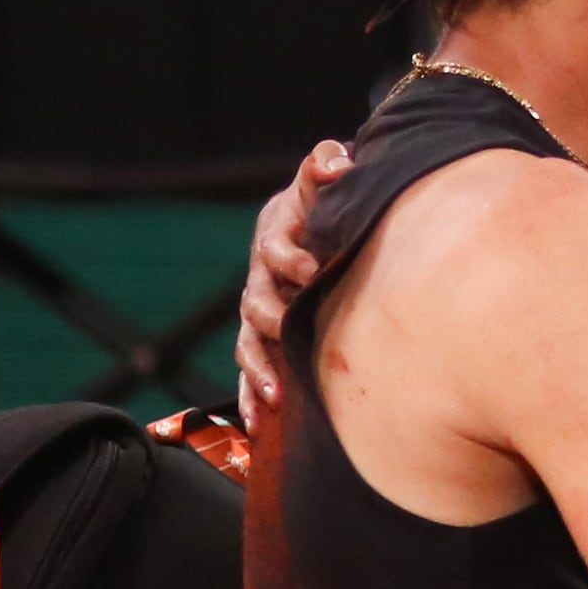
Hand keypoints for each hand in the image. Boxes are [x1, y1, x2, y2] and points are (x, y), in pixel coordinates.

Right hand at [231, 138, 347, 411]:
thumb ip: (328, 163)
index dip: (291, 259)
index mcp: (273, 239)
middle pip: (254, 304)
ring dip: (258, 370)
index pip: (274, 250)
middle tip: (292, 334)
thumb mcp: (323, 175)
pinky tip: (259, 425)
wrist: (311, 221)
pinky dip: (250, 397)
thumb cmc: (322, 201)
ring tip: (274, 396)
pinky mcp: (265, 341)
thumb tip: (339, 164)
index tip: (314, 269)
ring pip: (248, 345)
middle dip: (272, 321)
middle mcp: (260, 280)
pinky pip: (250, 372)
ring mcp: (259, 314)